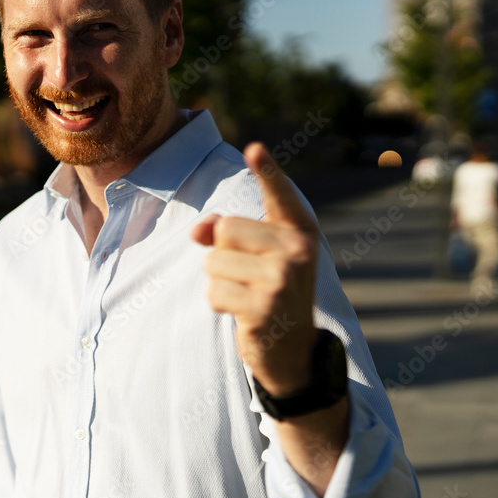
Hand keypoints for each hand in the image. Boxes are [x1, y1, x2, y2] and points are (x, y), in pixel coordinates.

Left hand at [191, 142, 319, 395]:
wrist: (294, 349)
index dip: (267, 170)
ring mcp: (282, 279)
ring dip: (221, 281)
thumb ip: (227, 232)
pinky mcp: (263, 307)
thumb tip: (197, 232)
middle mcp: (296, 250)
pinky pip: (214, 291)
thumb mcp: (258, 255)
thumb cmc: (271, 289)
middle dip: (225, 252)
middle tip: (252, 276)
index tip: (254, 148)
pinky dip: (220, 304)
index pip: (279, 194)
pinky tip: (245, 314)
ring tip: (249, 295)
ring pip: (214, 261)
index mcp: (300, 230)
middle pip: (225, 229)